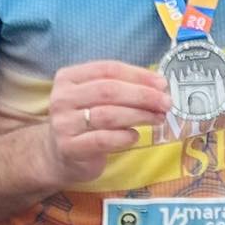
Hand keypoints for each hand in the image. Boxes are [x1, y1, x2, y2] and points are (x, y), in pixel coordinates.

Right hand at [40, 60, 171, 185]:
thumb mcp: (95, 98)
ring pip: (108, 115)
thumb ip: (120, 87)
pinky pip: (104, 140)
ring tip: (157, 118)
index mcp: (68, 77)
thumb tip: (159, 85)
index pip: (108, 69)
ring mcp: (64, 124)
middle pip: (109, 91)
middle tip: (166, 103)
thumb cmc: (85, 122)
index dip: (138, 75)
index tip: (162, 83)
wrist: (59, 155)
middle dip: (142, 96)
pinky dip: (124, 137)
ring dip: (139, 115)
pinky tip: (135, 136)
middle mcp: (62, 98)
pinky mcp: (70, 147)